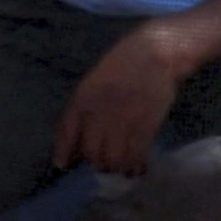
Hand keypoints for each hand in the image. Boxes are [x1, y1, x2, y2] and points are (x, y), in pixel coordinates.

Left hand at [53, 24, 185, 175]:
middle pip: (92, 151)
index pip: (67, 132)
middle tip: (105, 163)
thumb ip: (85, 105)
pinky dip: (136, 165)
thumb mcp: (95, 80)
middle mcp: (99, 113)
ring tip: (123, 168)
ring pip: (113, 158)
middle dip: (97, 162)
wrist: (157, 52)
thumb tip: (79, 136)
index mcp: (83, 98)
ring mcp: (122, 121)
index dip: (64, 151)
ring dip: (117, 167)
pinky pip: (136, 154)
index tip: (64, 164)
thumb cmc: (126, 62)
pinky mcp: (145, 126)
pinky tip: (139, 168)